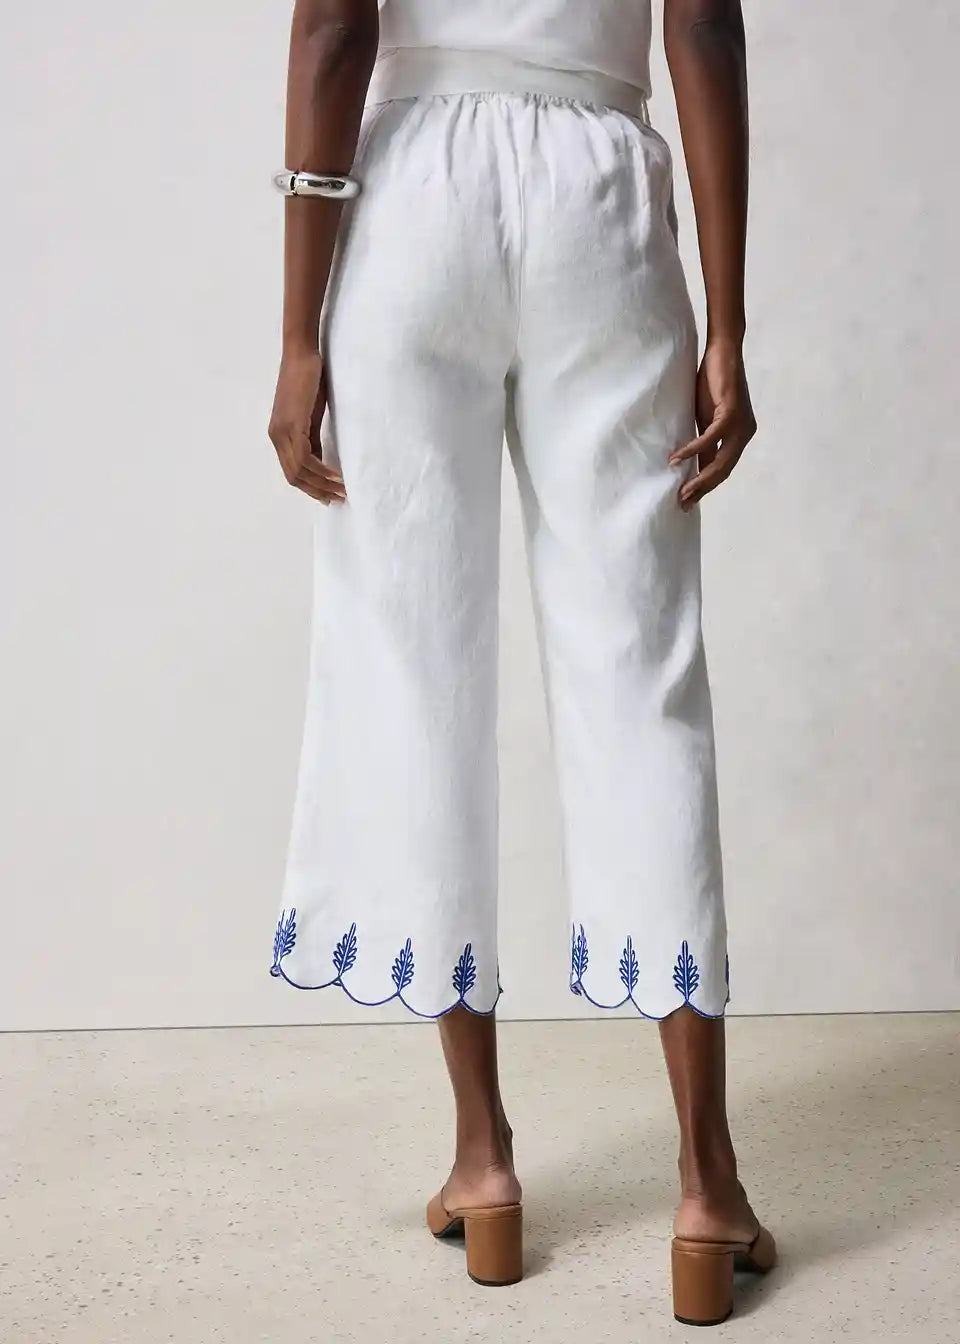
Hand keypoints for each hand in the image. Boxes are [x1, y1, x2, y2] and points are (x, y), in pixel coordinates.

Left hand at [268, 348, 345, 504]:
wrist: (301, 353)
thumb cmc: (309, 379)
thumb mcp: (310, 415)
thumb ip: (312, 438)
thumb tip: (320, 461)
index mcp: (279, 435)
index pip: (292, 472)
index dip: (310, 487)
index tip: (329, 496)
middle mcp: (276, 436)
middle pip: (294, 476)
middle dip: (317, 491)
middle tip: (339, 499)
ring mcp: (282, 432)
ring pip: (299, 471)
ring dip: (322, 484)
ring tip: (342, 490)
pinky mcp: (292, 425)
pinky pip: (305, 457)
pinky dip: (321, 470)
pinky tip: (336, 475)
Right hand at [669, 338, 756, 510]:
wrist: (724, 351)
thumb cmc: (713, 383)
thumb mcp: (705, 419)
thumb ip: (704, 443)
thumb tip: (694, 468)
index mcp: (741, 437)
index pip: (723, 470)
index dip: (705, 487)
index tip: (687, 502)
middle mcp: (745, 434)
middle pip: (723, 471)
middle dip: (702, 490)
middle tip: (682, 504)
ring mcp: (741, 425)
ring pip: (721, 462)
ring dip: (699, 478)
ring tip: (681, 490)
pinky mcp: (731, 414)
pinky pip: (710, 439)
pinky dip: (692, 450)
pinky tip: (677, 459)